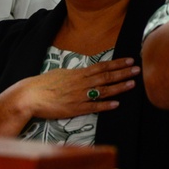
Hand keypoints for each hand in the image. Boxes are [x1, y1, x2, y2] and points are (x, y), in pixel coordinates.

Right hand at [12, 57, 139, 119]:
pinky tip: (117, 103)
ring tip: (133, 84)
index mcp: (77, 73)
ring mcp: (79, 96)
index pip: (101, 66)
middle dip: (123, 72)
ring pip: (103, 90)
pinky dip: (106, 105)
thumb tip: (83, 73)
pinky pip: (93, 107)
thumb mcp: (60, 73)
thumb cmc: (43, 84)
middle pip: (106, 76)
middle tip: (138, 68)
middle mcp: (81, 83)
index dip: (117, 63)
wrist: (30, 95)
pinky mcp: (75, 109)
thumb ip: (74, 74)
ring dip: (119, 87)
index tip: (129, 59)